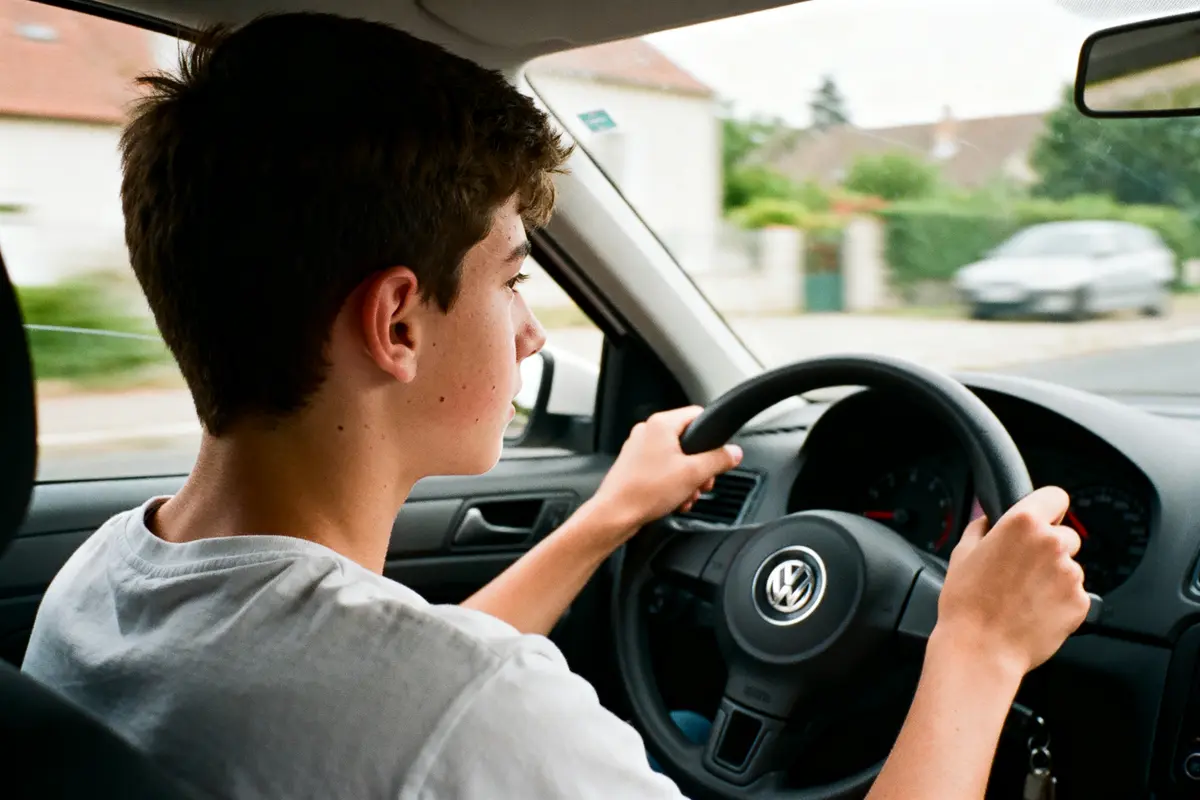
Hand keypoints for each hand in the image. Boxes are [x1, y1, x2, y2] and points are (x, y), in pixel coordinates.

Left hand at [592, 406, 742, 533]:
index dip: (712, 435)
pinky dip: (673, 483)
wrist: (616, 514)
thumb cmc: (646, 491)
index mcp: (661, 424)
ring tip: (688, 495)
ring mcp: (638, 449)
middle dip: (700, 465)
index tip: (718, 453)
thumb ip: (718, 460)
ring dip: (688, 478)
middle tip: (703, 482)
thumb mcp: (694, 474)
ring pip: (676, 458)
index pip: (697, 415)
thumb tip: (734, 453)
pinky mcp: (634, 466)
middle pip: (688, 441)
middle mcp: (647, 432)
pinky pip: (662, 469)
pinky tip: (676, 500)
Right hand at [934, 486, 1089, 675]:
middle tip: (1022, 568)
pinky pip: (1074, 593)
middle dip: (1048, 548)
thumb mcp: (962, 553)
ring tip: (1024, 595)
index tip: (1041, 518)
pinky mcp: (1080, 602)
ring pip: (1069, 566)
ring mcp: (1070, 574)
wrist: (981, 649)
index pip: (1055, 496)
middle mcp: (1052, 543)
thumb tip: (988, 519)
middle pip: (1064, 534)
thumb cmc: (967, 604)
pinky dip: (1059, 600)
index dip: (1047, 507)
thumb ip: (981, 527)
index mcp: (1023, 524)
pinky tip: (1034, 611)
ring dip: (1053, 576)